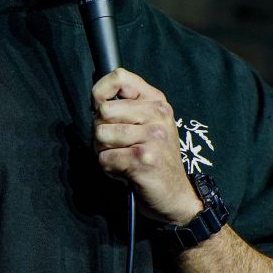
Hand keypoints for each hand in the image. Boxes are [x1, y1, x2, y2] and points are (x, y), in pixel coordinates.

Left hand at [92, 68, 200, 225]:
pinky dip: (109, 169)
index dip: (100, 92)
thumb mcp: (149, 126)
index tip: (100, 108)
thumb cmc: (156, 160)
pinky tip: (125, 172)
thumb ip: (127, 108)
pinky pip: (105, 158)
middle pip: (103, 111)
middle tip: (117, 146)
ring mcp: (152, 136)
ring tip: (122, 159)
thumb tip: (95, 100)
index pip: (119, 76)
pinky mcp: (143, 158)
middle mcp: (157, 114)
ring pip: (100, 135)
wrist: (177, 195)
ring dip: (104, 152)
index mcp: (157, 101)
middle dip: (101, 132)